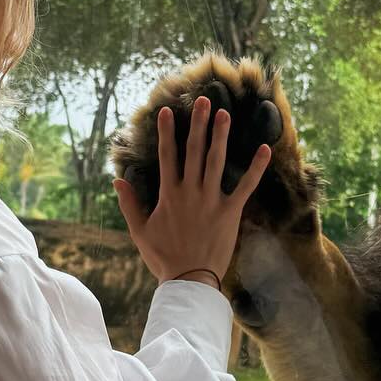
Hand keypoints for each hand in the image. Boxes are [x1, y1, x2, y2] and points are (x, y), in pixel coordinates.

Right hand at [113, 96, 270, 286]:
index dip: (168, 132)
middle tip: (202, 101)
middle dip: (198, 124)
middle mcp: (190, 191)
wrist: (189, 280)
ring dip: (221, 136)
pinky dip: (255, 168)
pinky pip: (245, 186)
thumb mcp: (139, 231)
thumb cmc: (163, 257)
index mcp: (169, 194)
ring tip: (225, 114)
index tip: (168, 111)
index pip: (168, 155)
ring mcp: (212, 200)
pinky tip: (263, 148)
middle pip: (194, 151)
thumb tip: (117, 179)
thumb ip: (129, 204)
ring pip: (217, 161)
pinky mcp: (230, 212)